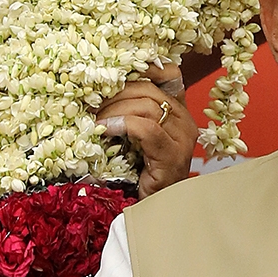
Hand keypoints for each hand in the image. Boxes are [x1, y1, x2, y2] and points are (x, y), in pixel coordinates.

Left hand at [95, 63, 196, 198]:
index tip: (113, 73)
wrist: (155, 208)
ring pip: (147, 107)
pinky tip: (105, 129)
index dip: (145, 68)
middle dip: (116, 93)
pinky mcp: (173, 154)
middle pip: (150, 90)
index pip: (170, 75)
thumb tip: (97, 93)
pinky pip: (146, 129)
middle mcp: (186, 120)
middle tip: (91, 103)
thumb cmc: (141, 173)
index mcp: (179, 111)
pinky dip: (122, 124)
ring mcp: (183, 138)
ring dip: (114, 110)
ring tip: (94, 120)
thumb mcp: (136, 137)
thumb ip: (130, 115)